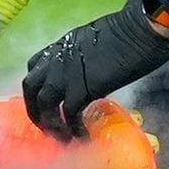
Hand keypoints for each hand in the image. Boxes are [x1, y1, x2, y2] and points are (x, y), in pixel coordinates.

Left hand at [21, 0, 168, 138]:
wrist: (139, 30)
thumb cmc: (128, 30)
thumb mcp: (98, 40)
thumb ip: (89, 55)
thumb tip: (98, 68)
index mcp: (61, 45)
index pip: (34, 65)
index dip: (36, 85)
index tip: (44, 99)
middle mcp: (56, 58)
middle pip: (30, 87)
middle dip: (34, 109)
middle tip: (47, 127)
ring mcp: (66, 73)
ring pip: (43, 104)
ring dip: (50, 124)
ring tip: (63, 138)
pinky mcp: (81, 88)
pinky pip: (69, 114)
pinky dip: (73, 129)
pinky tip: (83, 136)